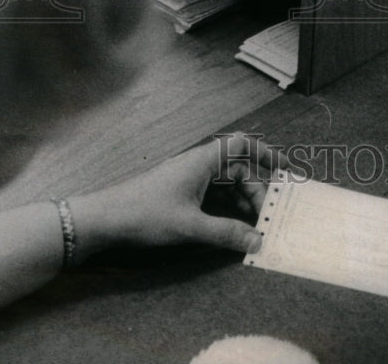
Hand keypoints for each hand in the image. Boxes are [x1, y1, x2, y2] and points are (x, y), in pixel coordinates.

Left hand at [70, 133, 285, 258]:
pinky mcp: (178, 195)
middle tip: (267, 219)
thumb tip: (257, 241)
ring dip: (240, 204)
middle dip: (255, 193)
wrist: (103, 220)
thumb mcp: (190, 227)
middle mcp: (198, 165)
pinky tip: (230, 230)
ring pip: (224, 186)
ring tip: (252, 229)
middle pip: (237, 171)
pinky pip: (211, 198)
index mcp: (203, 161)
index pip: (242, 145)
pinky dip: (224, 211)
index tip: (285, 170)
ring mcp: (187, 180)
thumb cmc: (145, 215)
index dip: (265, 153)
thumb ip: (226, 233)